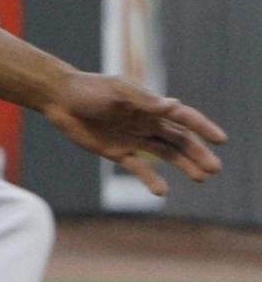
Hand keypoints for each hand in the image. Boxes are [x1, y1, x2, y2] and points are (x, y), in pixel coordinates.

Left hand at [41, 71, 225, 197]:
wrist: (59, 99)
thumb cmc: (89, 89)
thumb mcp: (117, 90)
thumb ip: (143, 99)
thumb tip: (172, 106)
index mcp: (149, 105)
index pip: (183, 117)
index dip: (203, 128)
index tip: (221, 140)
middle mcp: (146, 122)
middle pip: (179, 140)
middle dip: (197, 153)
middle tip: (214, 169)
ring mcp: (133, 138)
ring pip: (165, 154)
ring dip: (183, 165)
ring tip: (201, 178)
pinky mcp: (117, 151)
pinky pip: (139, 167)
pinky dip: (151, 179)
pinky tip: (161, 191)